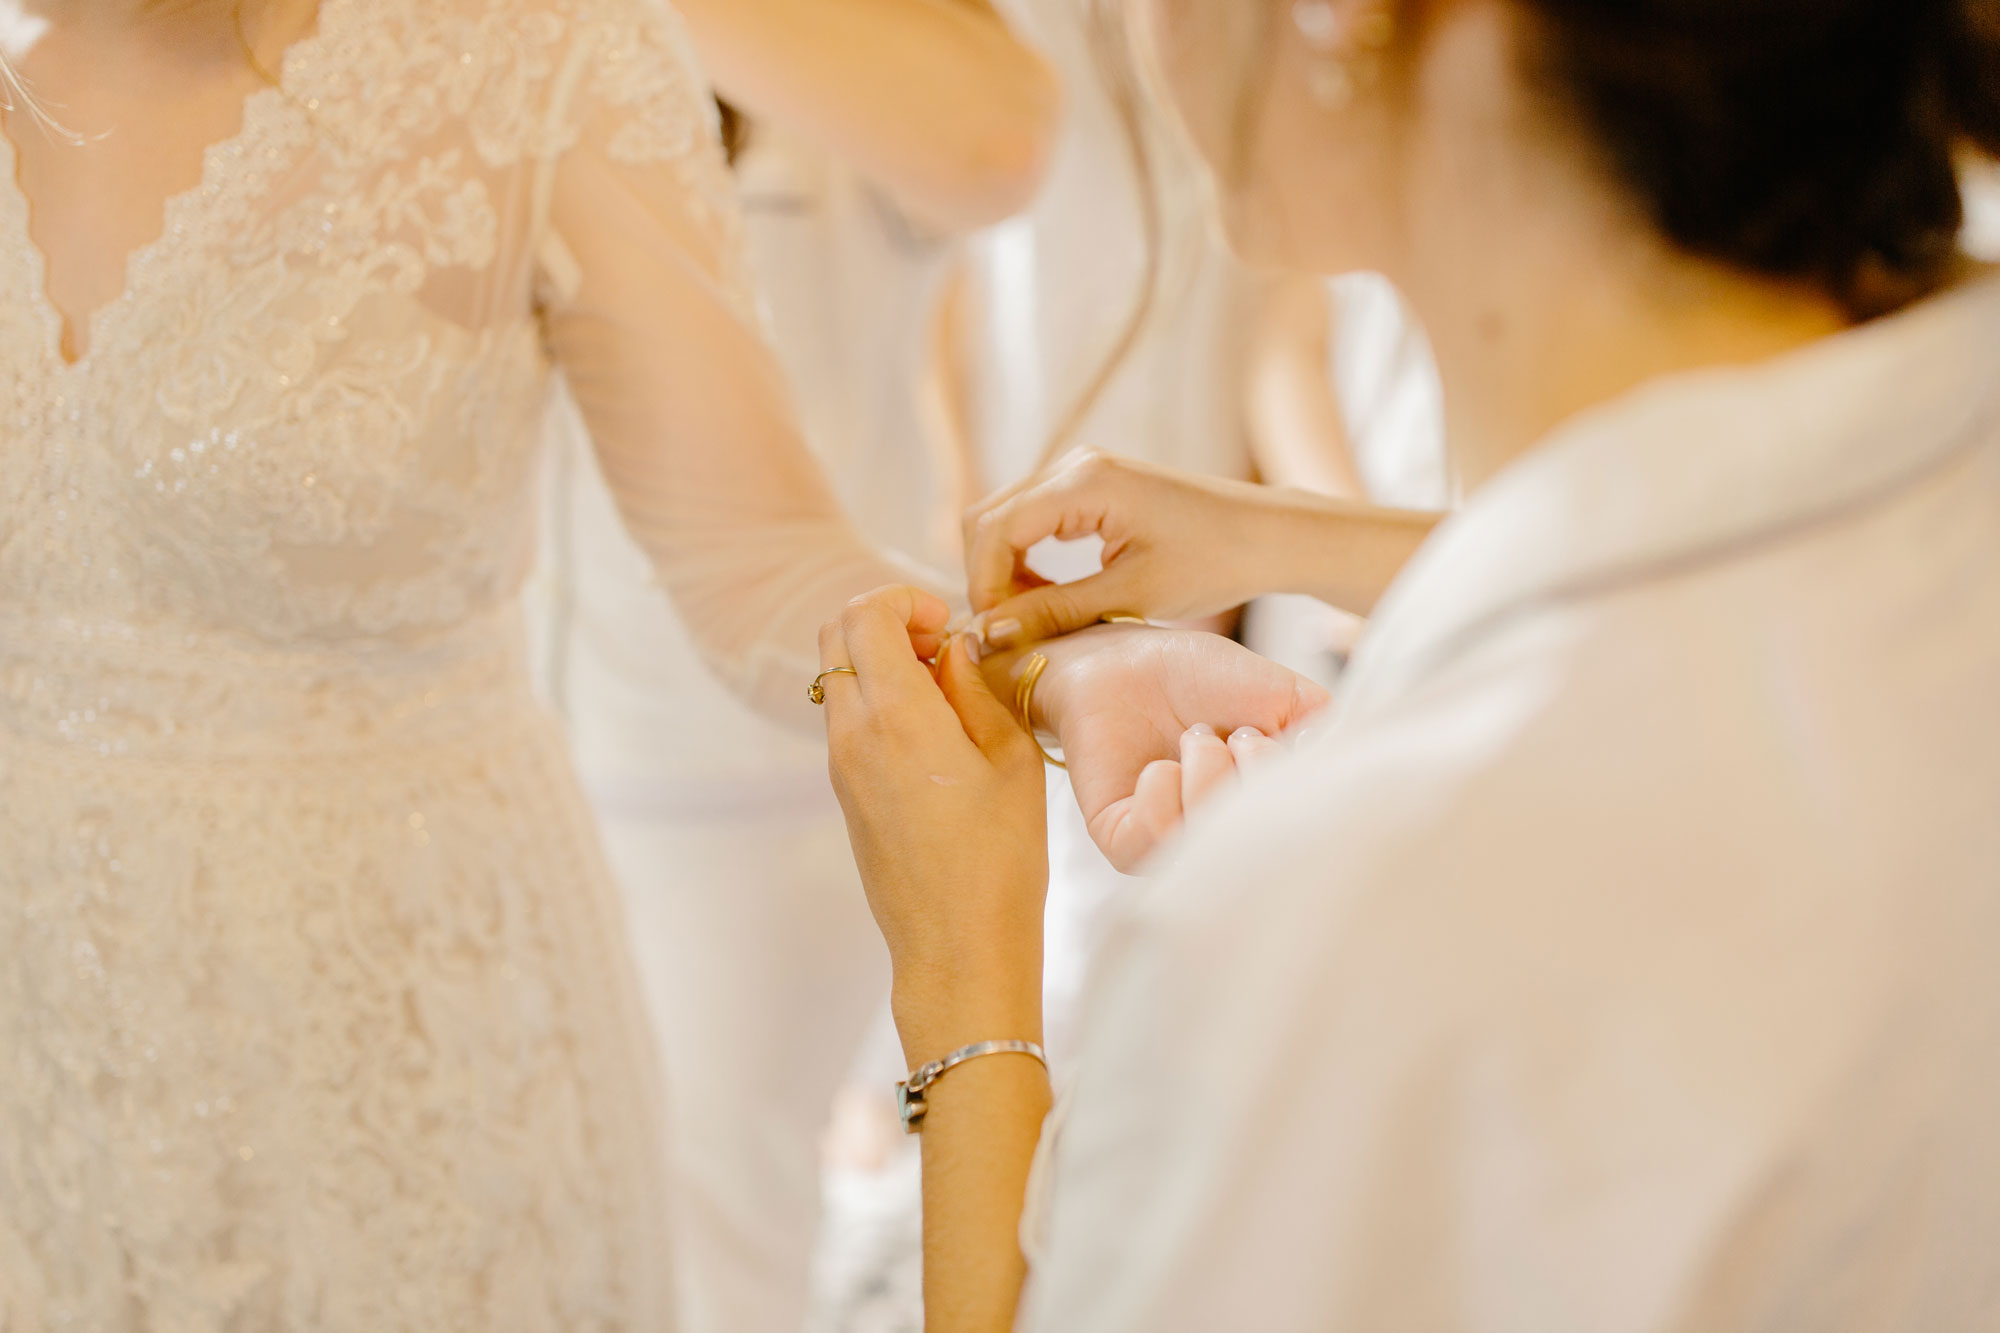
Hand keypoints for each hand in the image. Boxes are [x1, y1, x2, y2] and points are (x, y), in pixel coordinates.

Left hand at [818, 586, 1049, 1064]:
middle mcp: (852, 734)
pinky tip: (932, 732)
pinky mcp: (845, 794)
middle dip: (885, 621)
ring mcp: (841, 766)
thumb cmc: (1000, 860)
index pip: (863, 614)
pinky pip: (846, 719)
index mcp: (896, 716)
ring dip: (881, 662)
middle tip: (941, 646)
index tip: (947, 624)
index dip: (904, 599)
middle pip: (834, 635)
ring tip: (945, 693)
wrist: (957, 949)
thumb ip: (975, 688)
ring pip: (837, 677)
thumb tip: (952, 648)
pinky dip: (878, 701)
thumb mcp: (1011, 760)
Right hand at [964, 451, 1278, 646]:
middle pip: (989, 516)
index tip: (995, 632)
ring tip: (1031, 617)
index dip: (984, 584)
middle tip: (1007, 629)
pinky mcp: (1091, 484)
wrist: (1265, 535)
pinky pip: (1033, 516)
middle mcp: (1075, 465)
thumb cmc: (1212, 561)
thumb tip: (991, 631)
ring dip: (1005, 567)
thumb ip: (1056, 611)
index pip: (997, 528)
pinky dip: (1026, 557)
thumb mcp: (1132, 596)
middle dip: (987, 575)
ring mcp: (1082, 470)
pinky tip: (1048, 595)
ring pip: (1006, 516)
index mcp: (1085, 483)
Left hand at [1001, 624, 1329, 871]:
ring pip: (1205, 844)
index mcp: (1269, 816)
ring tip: (1193, 740)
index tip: (1268, 736)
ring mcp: (1175, 848)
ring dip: (1206, 776)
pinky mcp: (1123, 842)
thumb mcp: (1288, 697)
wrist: (1129, 659)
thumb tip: (1347, 771)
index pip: (1304, 837)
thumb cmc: (1205, 678)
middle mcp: (1226, 842)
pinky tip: (1158, 766)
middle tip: (1234, 734)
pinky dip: (1160, 790)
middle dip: (1252, 775)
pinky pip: (1150, 838)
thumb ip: (1328, 735)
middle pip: (1258, 845)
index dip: (1292, 785)